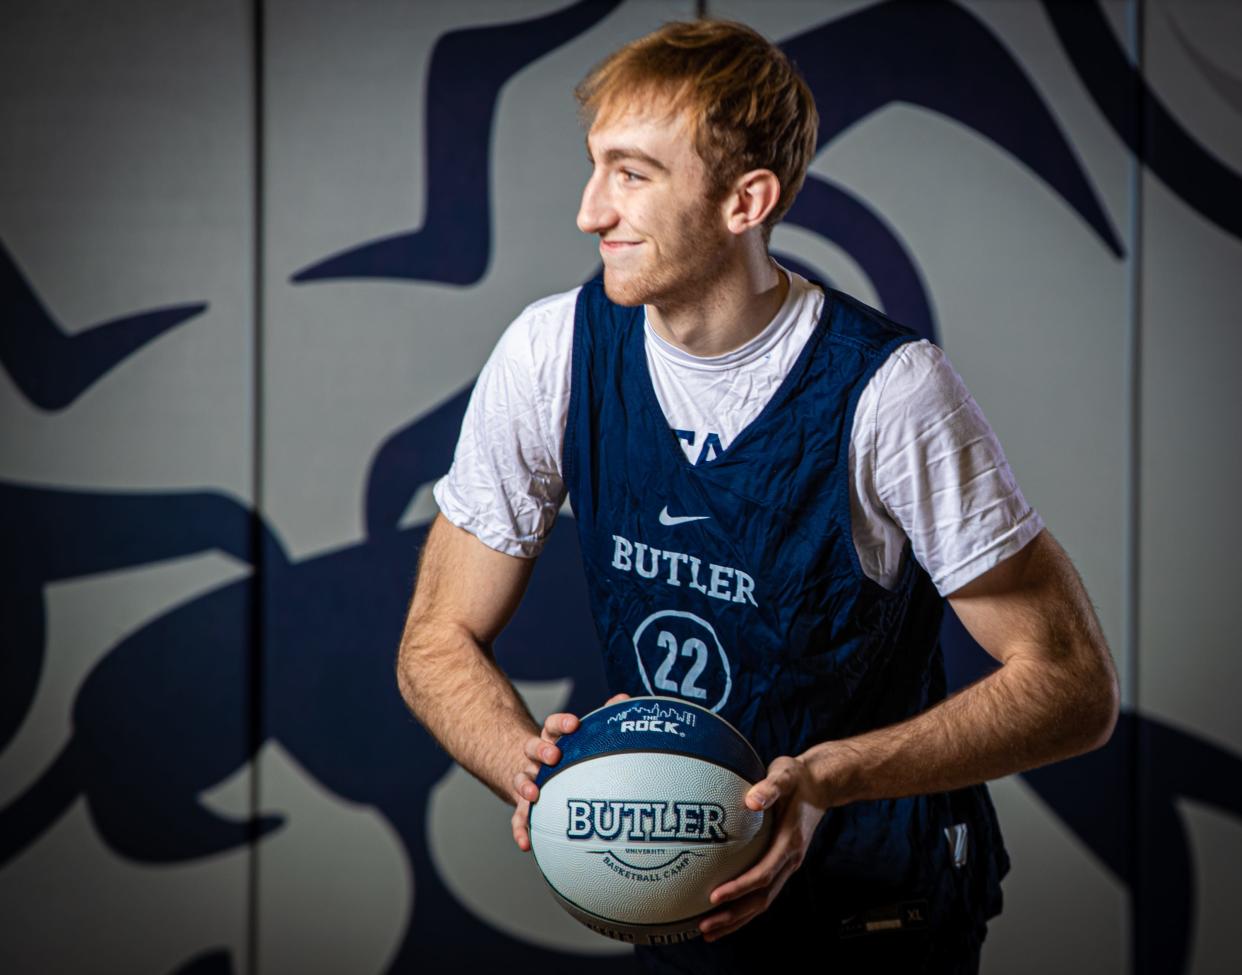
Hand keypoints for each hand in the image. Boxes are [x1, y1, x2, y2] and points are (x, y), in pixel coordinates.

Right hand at [511, 692, 629, 852]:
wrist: (536, 776)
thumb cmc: (568, 758)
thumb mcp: (582, 739)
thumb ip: (603, 718)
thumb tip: (624, 699)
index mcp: (552, 740)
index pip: (553, 726)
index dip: (562, 723)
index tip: (574, 724)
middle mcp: (536, 759)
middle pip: (533, 749)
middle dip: (542, 751)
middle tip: (554, 756)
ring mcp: (527, 781)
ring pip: (521, 780)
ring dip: (525, 786)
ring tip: (534, 794)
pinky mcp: (523, 806)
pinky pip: (519, 818)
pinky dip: (520, 830)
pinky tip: (526, 843)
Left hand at [698, 754, 827, 941]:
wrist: (821, 784)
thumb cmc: (798, 777)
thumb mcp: (786, 774)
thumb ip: (770, 787)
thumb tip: (751, 800)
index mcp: (790, 843)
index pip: (763, 874)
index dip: (739, 888)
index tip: (713, 897)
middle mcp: (790, 860)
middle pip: (762, 899)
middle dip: (733, 916)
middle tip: (704, 927)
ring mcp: (787, 865)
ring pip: (762, 902)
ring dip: (737, 920)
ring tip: (708, 932)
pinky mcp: (781, 864)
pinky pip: (762, 892)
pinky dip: (743, 907)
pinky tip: (723, 912)